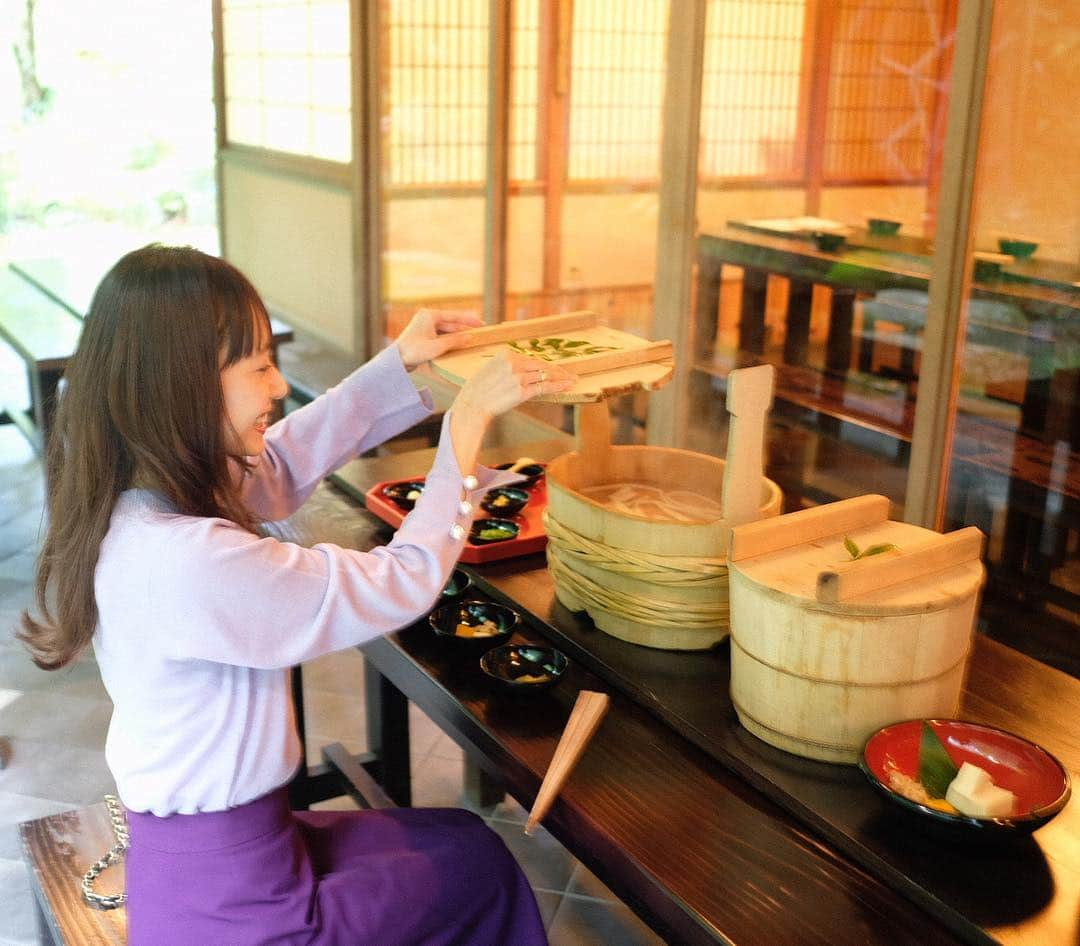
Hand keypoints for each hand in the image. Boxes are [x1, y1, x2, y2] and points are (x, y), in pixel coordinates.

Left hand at [396, 308, 484, 369]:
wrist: (395, 361)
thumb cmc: (413, 351)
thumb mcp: (437, 346)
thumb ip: (455, 341)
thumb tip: (470, 337)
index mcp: (429, 315)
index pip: (454, 316)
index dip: (469, 320)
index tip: (482, 324)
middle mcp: (426, 318)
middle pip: (450, 324)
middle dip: (464, 330)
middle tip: (479, 334)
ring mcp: (424, 326)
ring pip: (446, 331)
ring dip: (457, 336)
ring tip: (470, 341)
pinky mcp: (423, 335)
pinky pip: (440, 336)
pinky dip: (448, 340)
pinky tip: (457, 346)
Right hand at [454, 350, 576, 421]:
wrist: (472, 405)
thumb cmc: (478, 390)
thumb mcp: (490, 369)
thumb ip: (506, 366)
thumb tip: (521, 369)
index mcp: (506, 355)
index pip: (531, 358)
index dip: (545, 364)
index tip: (554, 368)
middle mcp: (514, 363)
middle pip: (541, 365)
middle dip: (557, 370)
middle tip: (568, 373)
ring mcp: (519, 377)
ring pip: (546, 375)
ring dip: (561, 377)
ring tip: (571, 379)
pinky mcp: (522, 391)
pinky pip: (545, 386)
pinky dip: (558, 386)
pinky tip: (568, 385)